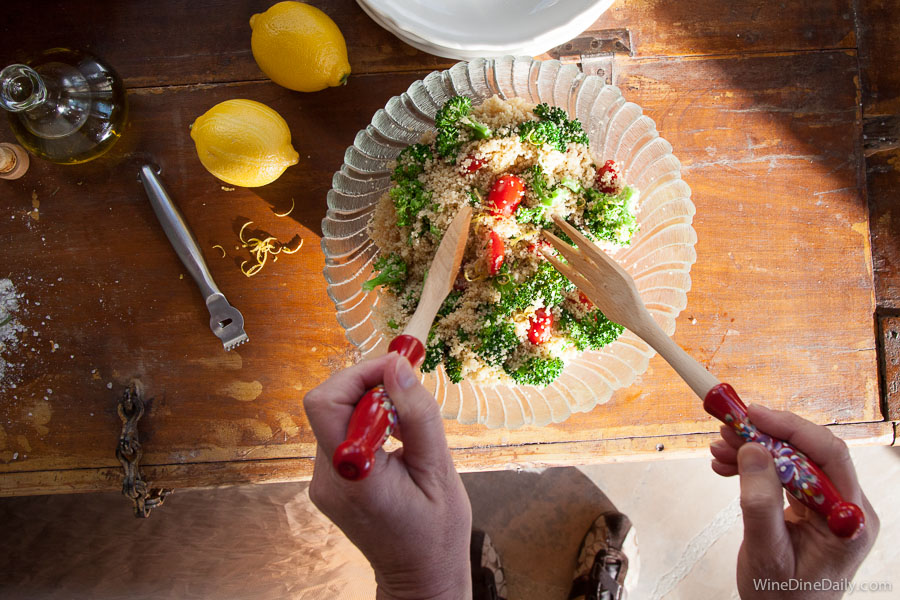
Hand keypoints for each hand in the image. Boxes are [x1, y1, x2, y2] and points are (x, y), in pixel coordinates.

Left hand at [303, 352, 472, 599]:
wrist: (420, 577)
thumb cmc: (435, 533)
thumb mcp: (439, 470)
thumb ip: (417, 415)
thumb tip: (397, 367)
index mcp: (353, 477)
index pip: (325, 403)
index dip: (357, 374)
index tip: (396, 368)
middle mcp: (326, 478)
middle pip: (327, 404)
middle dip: (366, 384)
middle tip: (405, 387)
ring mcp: (322, 482)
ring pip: (334, 416)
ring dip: (368, 404)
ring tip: (405, 421)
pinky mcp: (328, 483)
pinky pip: (339, 434)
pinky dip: (366, 423)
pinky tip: (394, 438)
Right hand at [710, 405, 878, 598]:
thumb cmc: (781, 599)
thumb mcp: (766, 552)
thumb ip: (761, 502)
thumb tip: (754, 451)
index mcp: (849, 521)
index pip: (829, 456)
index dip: (791, 429)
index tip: (754, 415)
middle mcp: (844, 508)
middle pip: (809, 452)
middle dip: (765, 436)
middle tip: (729, 425)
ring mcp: (828, 507)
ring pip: (792, 459)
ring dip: (754, 449)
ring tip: (720, 448)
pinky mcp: (809, 508)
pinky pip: (783, 474)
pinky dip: (753, 466)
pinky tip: (726, 466)